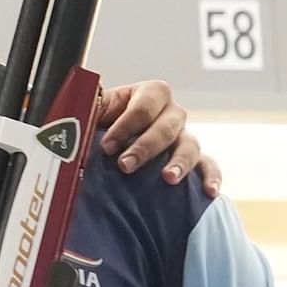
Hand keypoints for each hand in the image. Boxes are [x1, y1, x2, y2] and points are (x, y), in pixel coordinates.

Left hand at [94, 79, 221, 194]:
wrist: (109, 147)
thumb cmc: (98, 127)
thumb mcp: (91, 112)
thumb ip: (87, 108)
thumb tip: (76, 113)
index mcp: (148, 95)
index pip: (145, 104)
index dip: (126, 124)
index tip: (106, 146)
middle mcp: (171, 113)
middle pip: (167, 126)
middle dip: (145, 146)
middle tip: (125, 166)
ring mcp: (184, 136)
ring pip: (190, 145)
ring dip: (179, 162)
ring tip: (167, 178)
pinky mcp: (192, 159)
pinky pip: (208, 165)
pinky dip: (210, 177)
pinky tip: (209, 192)